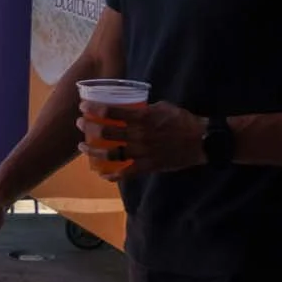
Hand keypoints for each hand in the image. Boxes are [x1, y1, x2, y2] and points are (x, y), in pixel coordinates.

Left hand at [80, 99, 203, 176]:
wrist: (202, 141)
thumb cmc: (182, 120)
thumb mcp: (162, 107)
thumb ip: (142, 108)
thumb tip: (126, 106)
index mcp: (143, 118)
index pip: (112, 112)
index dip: (93, 109)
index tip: (83, 106)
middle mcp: (140, 135)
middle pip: (106, 132)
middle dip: (88, 127)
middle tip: (79, 123)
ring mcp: (143, 153)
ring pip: (111, 154)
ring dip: (93, 151)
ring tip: (82, 147)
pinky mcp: (149, 166)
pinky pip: (126, 173)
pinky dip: (112, 175)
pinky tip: (101, 174)